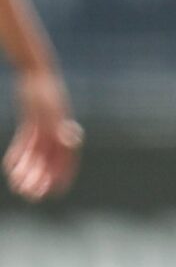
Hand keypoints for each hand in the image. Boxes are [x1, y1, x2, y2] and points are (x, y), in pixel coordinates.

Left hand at [6, 68, 80, 201]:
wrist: (35, 72)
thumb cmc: (44, 90)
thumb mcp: (51, 109)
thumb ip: (61, 126)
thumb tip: (73, 140)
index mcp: (63, 131)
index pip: (66, 159)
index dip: (62, 176)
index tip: (53, 193)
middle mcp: (56, 132)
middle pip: (49, 160)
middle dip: (40, 178)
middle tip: (30, 195)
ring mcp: (44, 128)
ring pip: (36, 155)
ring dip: (28, 170)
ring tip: (17, 185)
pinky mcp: (33, 123)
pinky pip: (25, 144)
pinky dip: (19, 155)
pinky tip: (10, 167)